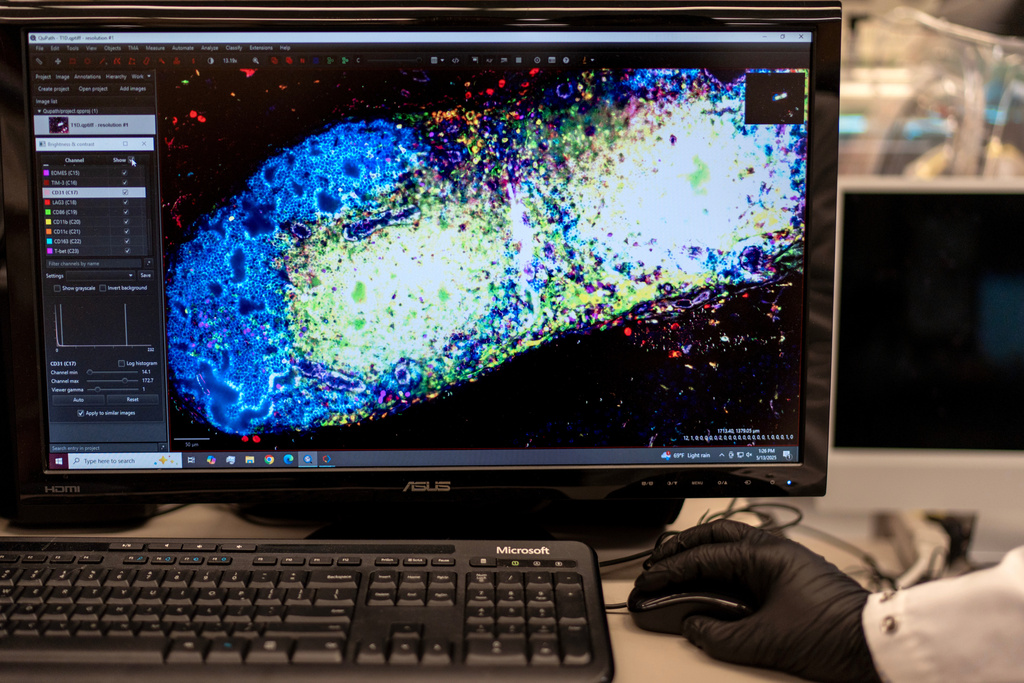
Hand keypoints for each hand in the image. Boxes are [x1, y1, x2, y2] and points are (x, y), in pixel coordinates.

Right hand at [636, 519, 879, 682]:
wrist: (878, 646)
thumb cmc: (835, 633)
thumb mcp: (768, 641)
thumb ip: (721, 635)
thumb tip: (696, 627)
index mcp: (766, 554)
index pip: (705, 554)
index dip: (671, 569)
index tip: (651, 581)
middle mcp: (774, 551)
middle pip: (716, 536)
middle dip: (682, 548)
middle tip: (658, 563)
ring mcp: (784, 563)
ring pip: (731, 547)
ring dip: (702, 556)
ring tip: (678, 570)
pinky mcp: (792, 579)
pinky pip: (746, 564)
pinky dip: (722, 570)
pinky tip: (712, 584)